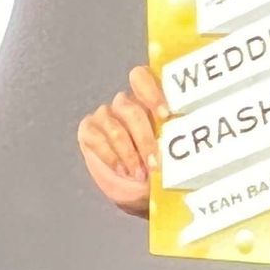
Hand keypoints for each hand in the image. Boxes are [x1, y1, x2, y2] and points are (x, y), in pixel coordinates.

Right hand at [76, 66, 162, 216]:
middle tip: (154, 163)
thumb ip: (174, 145)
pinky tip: (123, 171)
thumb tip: (181, 142)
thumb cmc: (160, 170)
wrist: (139, 191)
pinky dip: (111, 158)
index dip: (151, 92)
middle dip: (144, 139)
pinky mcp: (88, 130)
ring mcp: (105, 116)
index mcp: (148, 100)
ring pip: (114, 127)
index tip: (165, 115)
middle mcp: (126, 104)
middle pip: (130, 109)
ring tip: (140, 174)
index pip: (141, 78)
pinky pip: (96, 139)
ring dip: (129, 154)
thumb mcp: (171, 159)